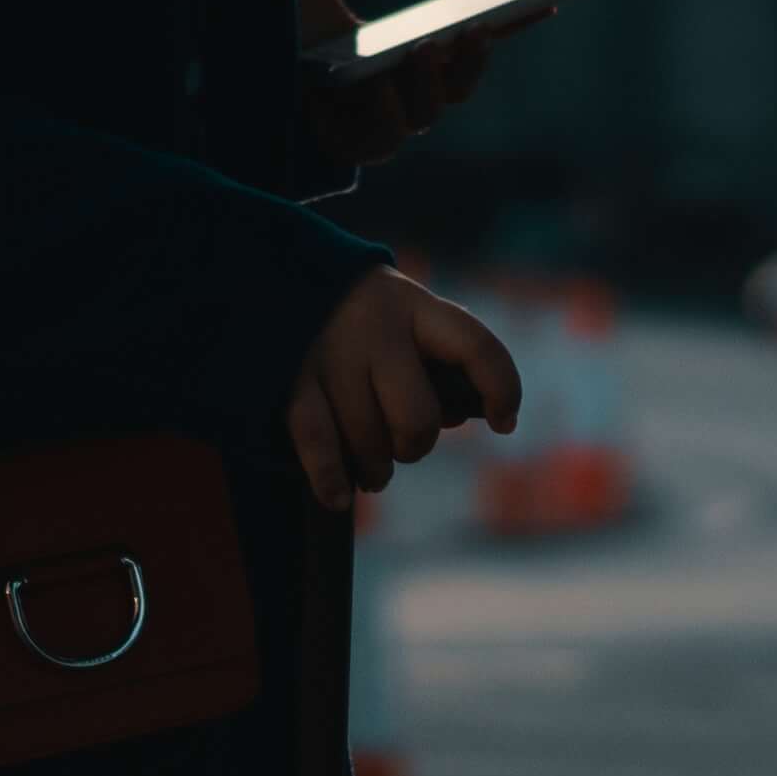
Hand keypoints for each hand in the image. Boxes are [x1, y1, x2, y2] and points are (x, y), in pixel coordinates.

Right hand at [282, 267, 520, 511]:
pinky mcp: (291, 379)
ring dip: (374, 469)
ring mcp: (330, 353)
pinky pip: (318, 443)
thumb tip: (460, 416)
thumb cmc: (359, 319)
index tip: (503, 422)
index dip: (501, 389)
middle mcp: (376, 327)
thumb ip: (435, 359)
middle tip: (404, 447)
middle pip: (417, 417)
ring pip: (369, 440)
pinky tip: (339, 497)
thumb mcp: (403, 316)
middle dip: (415, 445)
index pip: (477, 348)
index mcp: (415, 306)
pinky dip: (331, 479)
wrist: (273, 278)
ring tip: (371, 471)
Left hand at [295, 0, 528, 170]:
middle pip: (456, 85)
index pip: (469, 43)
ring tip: (425, 49)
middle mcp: (399, 93)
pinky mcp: (348, 148)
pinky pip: (380, 141)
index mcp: (403, 54)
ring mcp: (377, 124)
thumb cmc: (273, 36)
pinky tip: (378, 87)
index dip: (512, 25)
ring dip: (429, 83)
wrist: (225, 77)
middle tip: (475, 28)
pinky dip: (384, 114)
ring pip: (425, 114)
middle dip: (470, 60)